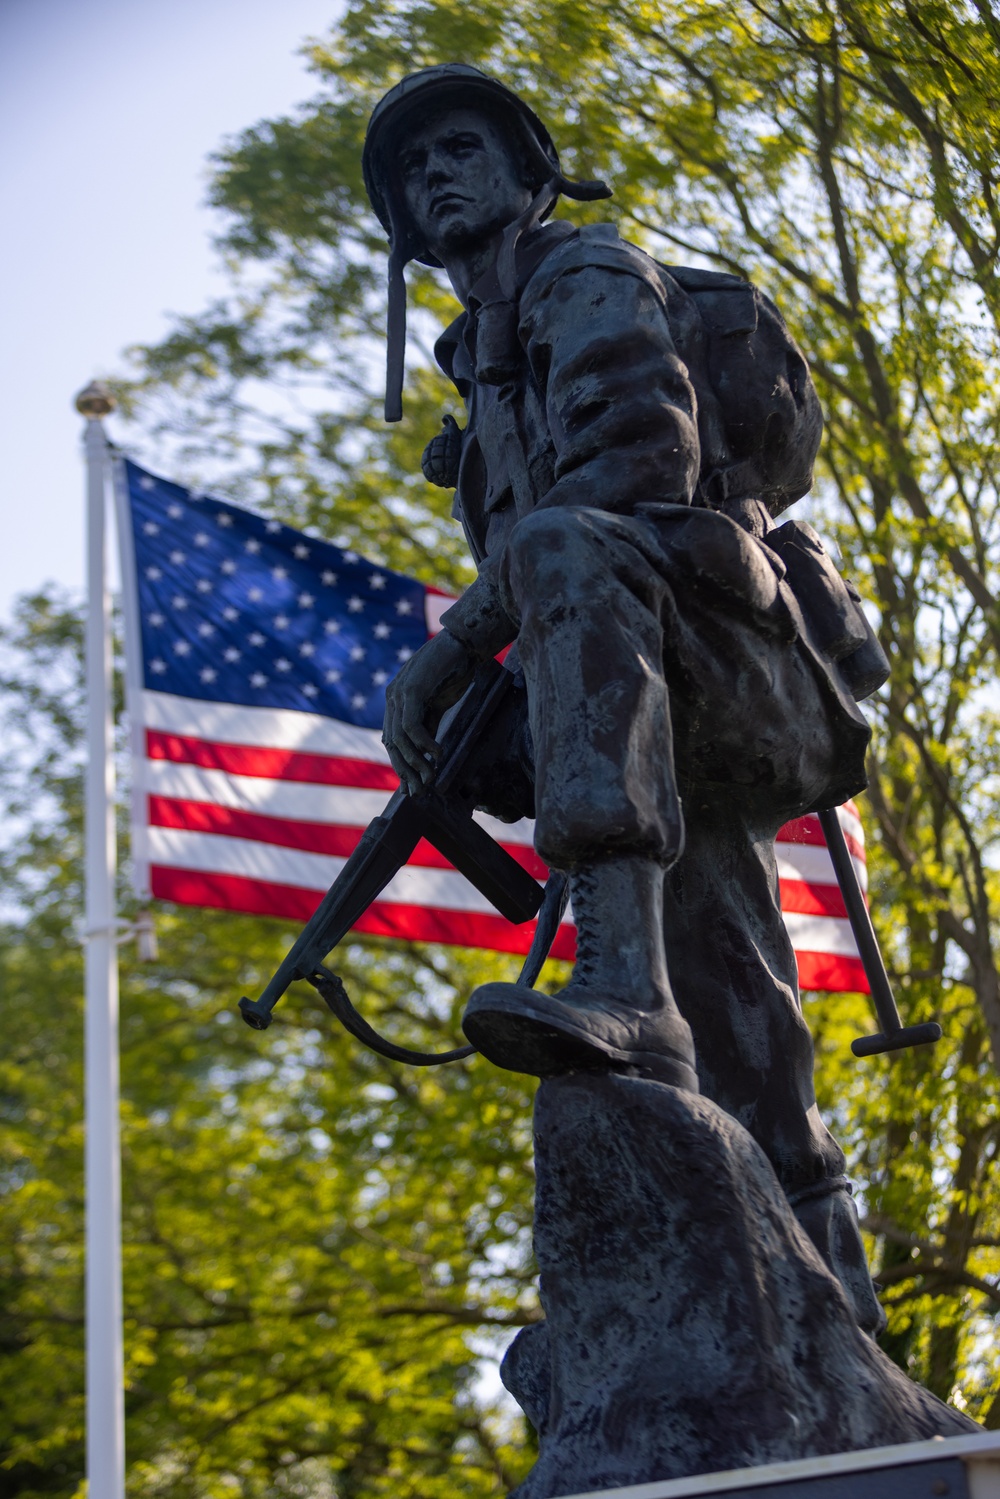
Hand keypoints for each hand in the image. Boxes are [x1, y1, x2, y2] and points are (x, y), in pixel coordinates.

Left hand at [382, 629, 478, 792]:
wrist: (464, 643)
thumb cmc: (453, 672)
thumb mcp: (437, 705)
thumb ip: (427, 727)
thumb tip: (425, 756)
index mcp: (396, 701)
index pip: (393, 741)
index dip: (401, 765)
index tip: (413, 787)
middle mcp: (392, 697)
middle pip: (392, 743)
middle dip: (405, 770)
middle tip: (419, 791)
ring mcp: (399, 692)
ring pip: (400, 738)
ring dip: (415, 762)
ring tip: (430, 777)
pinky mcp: (411, 690)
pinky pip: (412, 726)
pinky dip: (424, 744)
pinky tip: (438, 754)